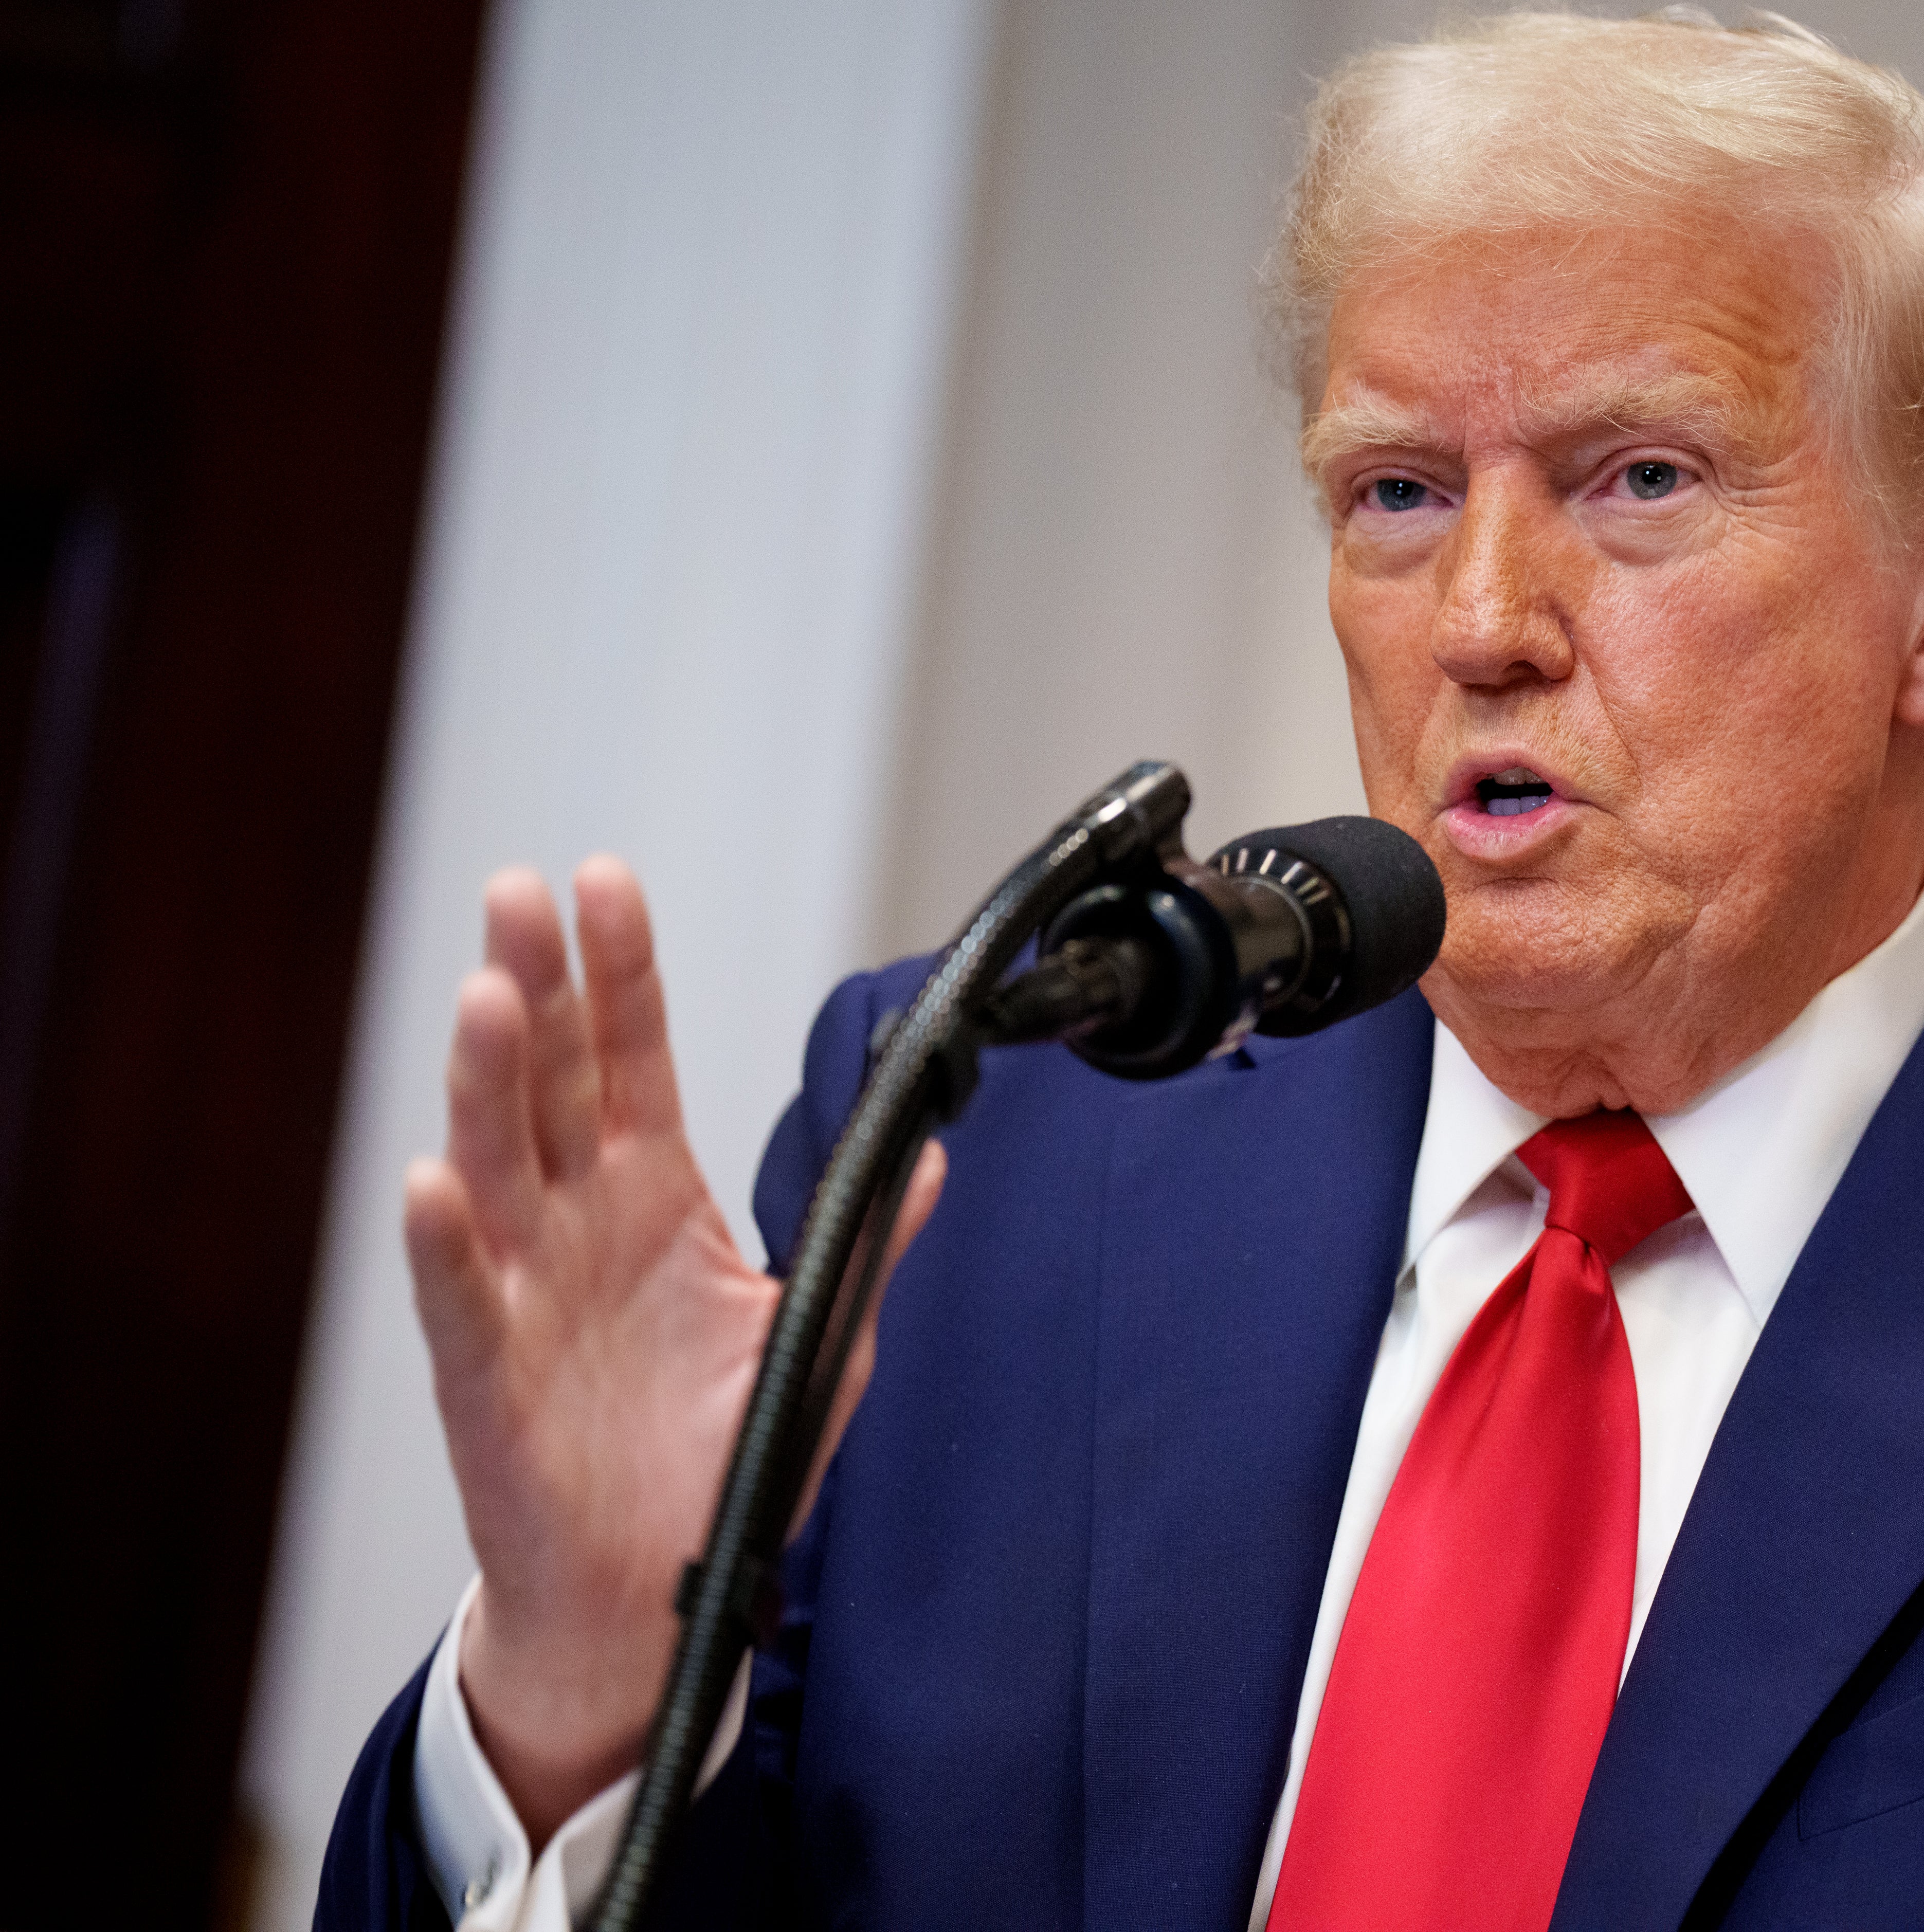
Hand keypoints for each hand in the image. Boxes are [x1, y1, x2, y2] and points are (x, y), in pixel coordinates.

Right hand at [403, 858, 943, 1842]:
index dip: (623, 976)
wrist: (654, 1593)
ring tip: (487, 998)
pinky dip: (447, 1243)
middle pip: (553, 1085)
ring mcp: (526, 1296)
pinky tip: (432, 1181)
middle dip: (538, 989)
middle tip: (519, 895)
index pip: (634, 1062)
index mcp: (656, 1202)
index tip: (608, 886)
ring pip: (496, 1165)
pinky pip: (462, 1300)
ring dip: (487, 1083)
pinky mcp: (487, 1380)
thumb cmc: (719, 1460)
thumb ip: (868, 1239)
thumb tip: (934, 1157)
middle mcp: (580, 1229)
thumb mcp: (819, 1332)